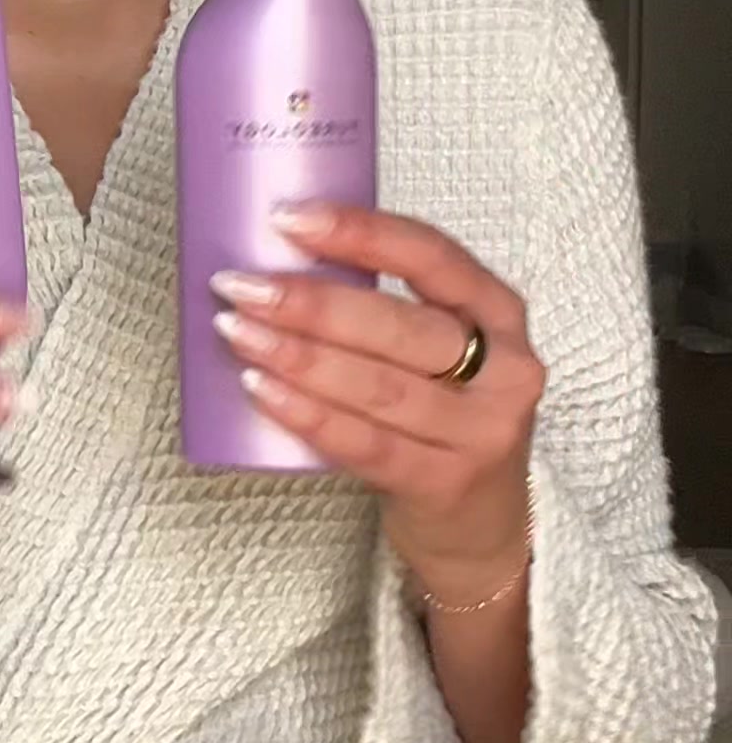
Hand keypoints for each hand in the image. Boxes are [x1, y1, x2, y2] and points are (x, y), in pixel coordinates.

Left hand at [211, 199, 539, 608]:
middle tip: (240, 284)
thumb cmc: (443, 415)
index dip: (360, 232)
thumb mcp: (445, 351)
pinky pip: (366, 444)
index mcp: (499, 313)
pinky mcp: (445, 483)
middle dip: (310, 302)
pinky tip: (261, 389)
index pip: (432, 256)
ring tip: (237, 331)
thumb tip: (274, 258)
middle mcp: (505, 369)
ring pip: (378, 386)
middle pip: (399, 326)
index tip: (289, 219)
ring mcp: (480, 433)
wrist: (483, 524)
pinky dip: (308, 414)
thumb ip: (388, 309)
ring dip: (298, 356)